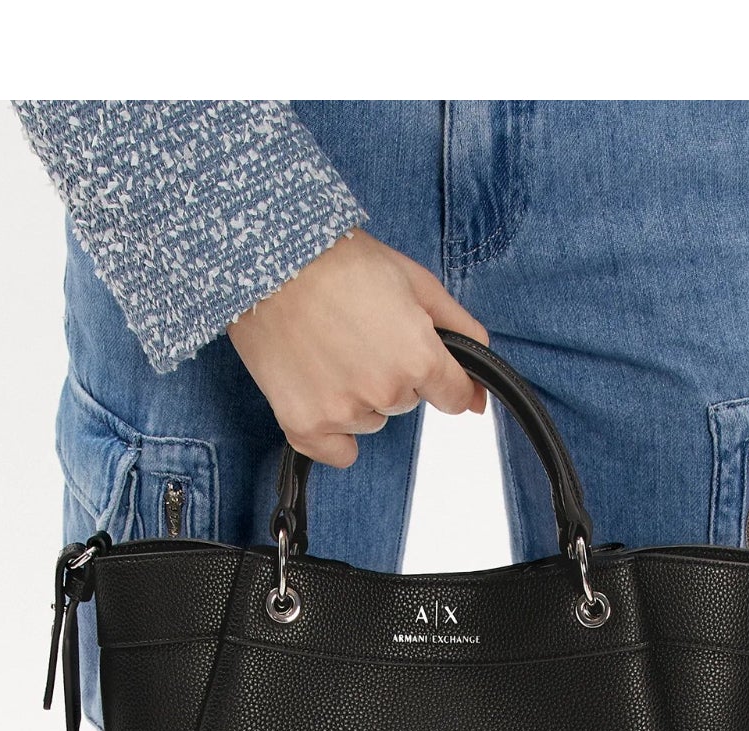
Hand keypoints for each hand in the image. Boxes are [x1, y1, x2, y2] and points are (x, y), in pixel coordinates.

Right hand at [226, 229, 489, 467]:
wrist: (269, 260)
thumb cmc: (338, 261)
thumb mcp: (415, 282)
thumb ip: (460, 332)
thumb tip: (479, 392)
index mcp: (420, 358)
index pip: (452, 395)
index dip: (440, 375)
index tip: (421, 361)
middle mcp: (386, 392)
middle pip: (406, 402)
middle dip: (391, 373)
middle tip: (358, 331)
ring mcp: (344, 413)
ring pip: (371, 421)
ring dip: (358, 395)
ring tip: (328, 348)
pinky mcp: (306, 426)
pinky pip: (338, 451)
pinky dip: (332, 431)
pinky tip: (319, 390)